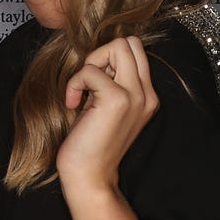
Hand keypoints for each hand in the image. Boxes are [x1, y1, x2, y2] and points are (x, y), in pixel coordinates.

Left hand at [55, 37, 158, 192]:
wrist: (89, 176)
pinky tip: (73, 104)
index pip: (136, 50)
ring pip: (117, 46)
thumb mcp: (105, 106)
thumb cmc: (90, 143)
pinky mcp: (117, 100)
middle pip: (129, 42)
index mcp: (147, 95)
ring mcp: (135, 96)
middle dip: (102, 55)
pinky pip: (90, 70)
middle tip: (89, 84)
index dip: (109, 59)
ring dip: (91, 64)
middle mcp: (147, 94)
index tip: (94, 85)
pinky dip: (75, 83)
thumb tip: (99, 56)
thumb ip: (111, 81)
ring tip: (82, 93)